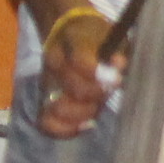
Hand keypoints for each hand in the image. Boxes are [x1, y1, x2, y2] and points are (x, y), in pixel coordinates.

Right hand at [37, 9, 118, 138]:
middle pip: (74, 89)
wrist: (68, 33)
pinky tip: (86, 124)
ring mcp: (47, 84)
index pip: (79, 60)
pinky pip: (47, 123)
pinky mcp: (44, 100)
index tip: (117, 79)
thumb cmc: (97, 38)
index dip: (99, 73)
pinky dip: (67, 129)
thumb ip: (119, 51)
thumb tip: (119, 64)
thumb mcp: (112, 35)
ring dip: (83, 113)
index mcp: (72, 41)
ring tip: (96, 107)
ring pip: (58, 109)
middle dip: (97, 95)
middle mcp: (55, 63)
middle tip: (107, 91)